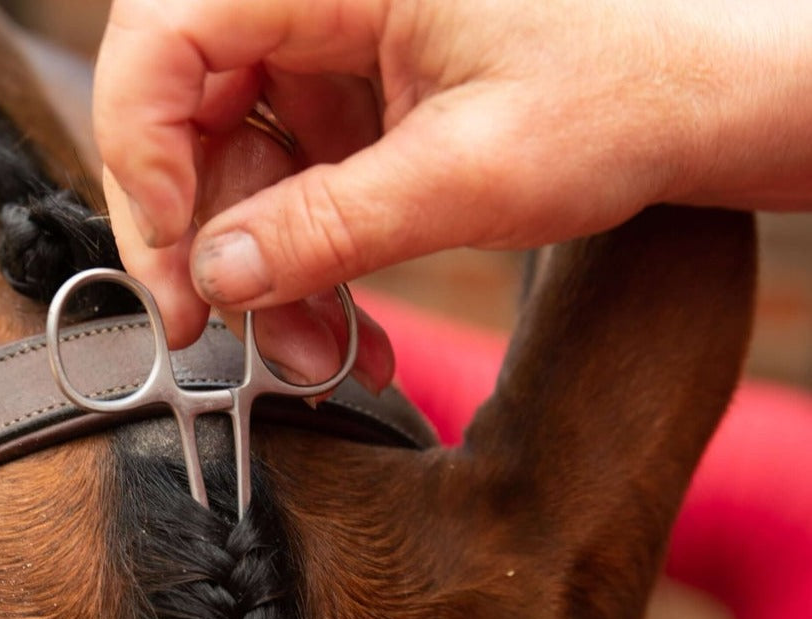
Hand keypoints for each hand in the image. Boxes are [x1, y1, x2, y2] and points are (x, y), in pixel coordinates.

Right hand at [94, 0, 811, 368]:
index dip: (143, 162)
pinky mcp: (348, 86)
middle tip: (229, 339)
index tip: (177, 271)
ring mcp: (329, 37)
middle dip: (205, 242)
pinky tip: (341, 321)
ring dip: (263, 273)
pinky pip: (285, 175)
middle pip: (182, 109)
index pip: (161, 41)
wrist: (702, 93)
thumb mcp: (467, 174)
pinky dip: (304, 258)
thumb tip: (213, 279)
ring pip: (231, 158)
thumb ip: (327, 226)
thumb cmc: (624, 89)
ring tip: (317, 353)